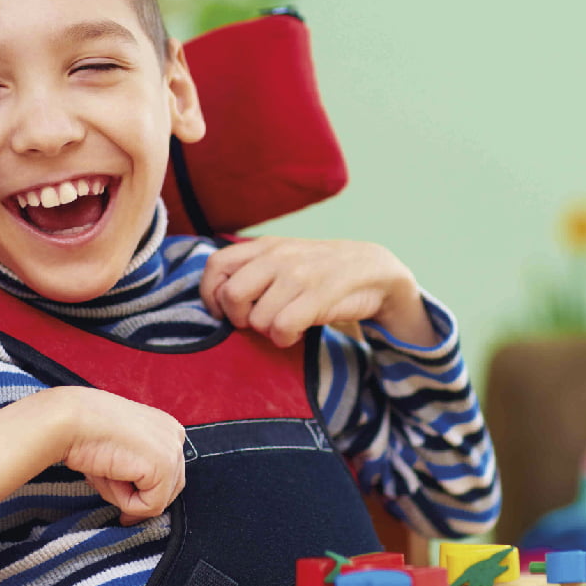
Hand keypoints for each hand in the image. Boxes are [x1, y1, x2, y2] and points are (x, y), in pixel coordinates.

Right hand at [59, 388, 188, 525]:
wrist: (71, 420)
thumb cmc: (85, 432)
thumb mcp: (119, 450)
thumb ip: (136, 471)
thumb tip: (136, 511)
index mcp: (165, 427)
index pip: (167, 473)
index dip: (141, 489)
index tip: (117, 488)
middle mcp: (175, 436)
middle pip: (168, 489)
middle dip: (136, 495)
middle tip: (106, 480)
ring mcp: (173, 451)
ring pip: (157, 500)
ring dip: (126, 497)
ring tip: (105, 473)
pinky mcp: (165, 467)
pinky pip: (150, 506)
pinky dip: (126, 502)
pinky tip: (110, 476)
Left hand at [200, 237, 434, 347]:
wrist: (374, 269)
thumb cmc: (321, 271)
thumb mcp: (285, 258)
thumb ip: (253, 268)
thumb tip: (218, 299)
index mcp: (265, 246)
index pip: (216, 265)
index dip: (210, 294)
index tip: (222, 313)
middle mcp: (278, 257)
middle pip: (231, 296)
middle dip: (239, 318)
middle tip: (257, 322)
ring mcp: (298, 275)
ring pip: (257, 320)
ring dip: (269, 332)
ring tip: (288, 323)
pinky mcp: (318, 296)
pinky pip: (282, 328)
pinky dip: (286, 339)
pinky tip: (299, 331)